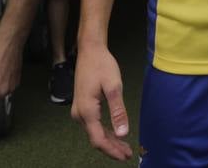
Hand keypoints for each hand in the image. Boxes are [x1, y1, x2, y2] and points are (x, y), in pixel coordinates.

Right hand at [71, 45, 132, 160]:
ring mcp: (79, 110)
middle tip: (128, 154)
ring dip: (109, 141)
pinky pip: (93, 125)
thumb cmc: (102, 65)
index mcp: (87, 110)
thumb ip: (118, 111)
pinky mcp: (82, 106)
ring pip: (94, 132)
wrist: (90, 50)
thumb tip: (123, 134)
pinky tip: (115, 134)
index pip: (99, 139)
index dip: (112, 151)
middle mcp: (79, 114)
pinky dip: (104, 132)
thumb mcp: (114, 87)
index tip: (125, 156)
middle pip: (96, 138)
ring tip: (124, 147)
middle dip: (112, 148)